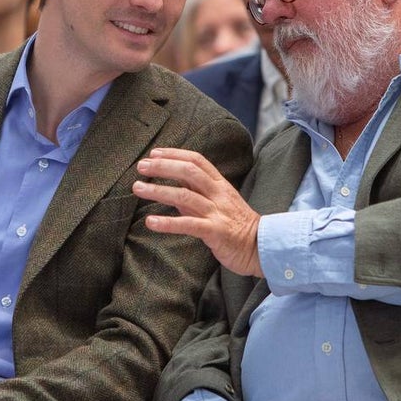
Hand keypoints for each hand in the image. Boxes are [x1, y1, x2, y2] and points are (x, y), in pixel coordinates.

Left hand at [133, 148, 262, 276]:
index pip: (197, 160)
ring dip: (158, 190)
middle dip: (162, 166)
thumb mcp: (218, 204)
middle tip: (141, 167)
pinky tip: (150, 222)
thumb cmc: (237, 226)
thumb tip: (171, 184)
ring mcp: (218, 212)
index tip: (154, 153)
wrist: (262, 248)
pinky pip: (188, 225)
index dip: (174, 154)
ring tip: (137, 188)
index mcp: (220, 184)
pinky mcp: (216, 232)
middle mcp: (219, 194)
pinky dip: (167, 222)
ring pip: (185, 195)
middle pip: (189, 171)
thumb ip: (196, 194)